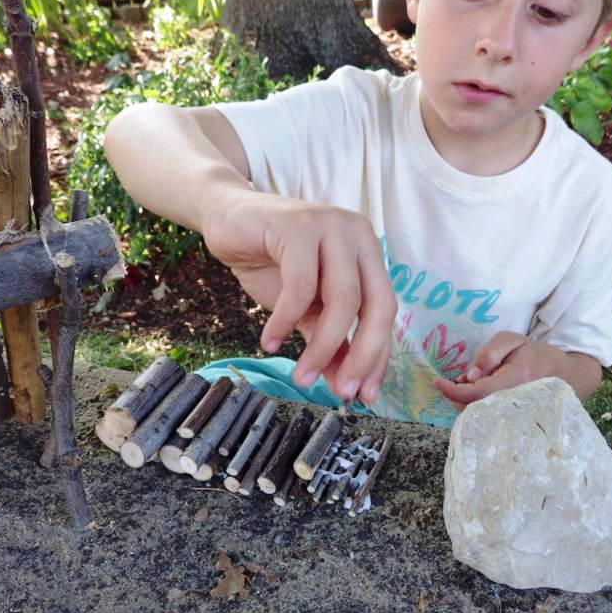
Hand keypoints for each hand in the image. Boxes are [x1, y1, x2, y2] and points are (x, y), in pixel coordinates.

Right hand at [201, 186, 395, 402]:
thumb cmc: (270, 262)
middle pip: (376, 305)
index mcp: (368, 255)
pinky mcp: (299, 225)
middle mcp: (359, 237)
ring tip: (302, 376)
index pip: (385, 311)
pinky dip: (286, 320)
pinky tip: (270, 341)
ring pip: (343, 299)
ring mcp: (331, 227)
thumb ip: (327, 340)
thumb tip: (343, 386)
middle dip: (362, 356)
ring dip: (323, 347)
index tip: (365, 394)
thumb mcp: (305, 308)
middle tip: (342, 392)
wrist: (226, 218)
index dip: (378, 356)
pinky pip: (301, 285)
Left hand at [432, 331, 601, 408]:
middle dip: (456, 395)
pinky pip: (487, 417)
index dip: (452, 390)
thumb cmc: (538, 355)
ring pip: (478, 414)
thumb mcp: (514, 340)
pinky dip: (475, 406)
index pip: (474, 393)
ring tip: (471, 384)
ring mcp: (513, 416)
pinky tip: (479, 393)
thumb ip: (489, 353)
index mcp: (513, 381)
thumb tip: (470, 376)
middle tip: (454, 380)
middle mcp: (512, 403)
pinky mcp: (512, 422)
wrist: (569, 376)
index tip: (437, 382)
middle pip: (472, 407)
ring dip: (465, 400)